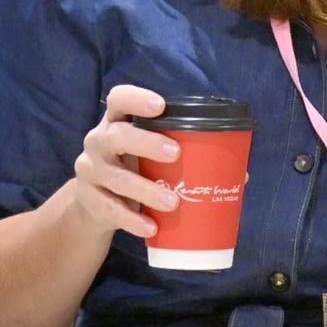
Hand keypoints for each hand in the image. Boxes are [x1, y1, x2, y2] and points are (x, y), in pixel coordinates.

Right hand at [69, 85, 179, 238]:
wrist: (94, 203)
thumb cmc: (134, 167)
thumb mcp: (149, 155)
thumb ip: (187, 157)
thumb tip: (240, 175)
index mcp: (117, 122)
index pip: (119, 100)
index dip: (136, 99)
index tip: (160, 105)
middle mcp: (98, 141)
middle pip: (116, 136)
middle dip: (146, 143)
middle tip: (176, 154)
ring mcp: (90, 170)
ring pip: (116, 177)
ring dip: (146, 189)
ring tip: (173, 202)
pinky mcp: (87, 198)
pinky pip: (109, 208)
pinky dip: (131, 219)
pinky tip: (151, 227)